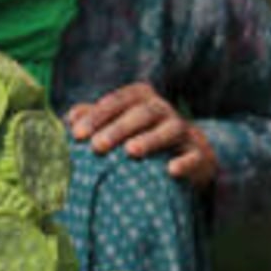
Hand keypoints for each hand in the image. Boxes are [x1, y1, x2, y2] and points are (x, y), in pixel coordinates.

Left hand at [66, 82, 217, 188]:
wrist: (185, 155)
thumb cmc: (139, 137)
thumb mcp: (116, 126)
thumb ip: (94, 119)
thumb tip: (70, 117)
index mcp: (141, 99)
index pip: (118, 101)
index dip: (97, 115)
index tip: (77, 134)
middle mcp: (164, 110)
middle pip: (142, 113)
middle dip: (118, 128)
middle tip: (97, 146)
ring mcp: (184, 131)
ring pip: (171, 129)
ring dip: (150, 139)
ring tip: (130, 152)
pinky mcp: (199, 154)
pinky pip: (194, 156)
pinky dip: (184, 162)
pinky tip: (171, 171)